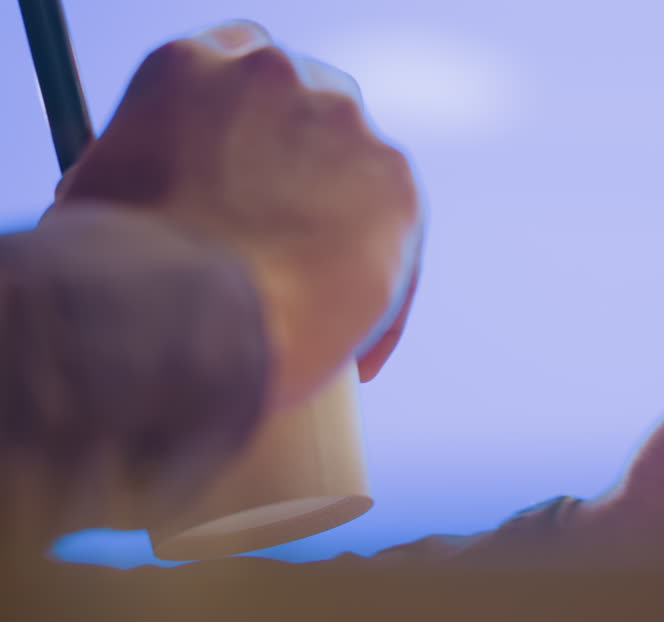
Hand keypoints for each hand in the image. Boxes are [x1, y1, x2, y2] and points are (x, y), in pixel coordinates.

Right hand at [45, 20, 422, 406]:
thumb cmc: (117, 279)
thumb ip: (151, 176)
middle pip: (311, 108)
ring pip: (359, 175)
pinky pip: (399, 236)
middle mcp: (270, 74)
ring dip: (347, 236)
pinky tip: (356, 353)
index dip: (252, 127)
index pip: (237, 64)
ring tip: (319, 318)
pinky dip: (383, 295)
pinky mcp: (394, 177)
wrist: (178, 316)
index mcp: (187, 67)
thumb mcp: (103, 201)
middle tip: (292, 247)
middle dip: (310, 174)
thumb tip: (160, 200)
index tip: (255, 174)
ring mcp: (338, 120)